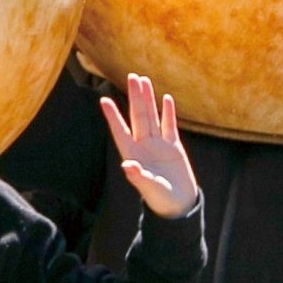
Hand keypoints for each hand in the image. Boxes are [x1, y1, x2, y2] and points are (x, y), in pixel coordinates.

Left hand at [99, 74, 199, 218]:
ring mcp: (158, 145)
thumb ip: (138, 176)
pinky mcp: (173, 147)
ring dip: (148, 99)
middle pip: (138, 116)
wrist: (179, 205)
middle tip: (132, 76)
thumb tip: (127, 165)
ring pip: (152, 116)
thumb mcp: (148, 188)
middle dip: (135, 97)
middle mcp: (143, 146)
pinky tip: (165, 98)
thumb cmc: (160, 199)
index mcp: (133, 154)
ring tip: (144, 81)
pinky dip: (167, 112)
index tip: (103, 99)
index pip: (120, 130)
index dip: (112, 116)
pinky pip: (169, 126)